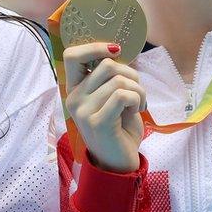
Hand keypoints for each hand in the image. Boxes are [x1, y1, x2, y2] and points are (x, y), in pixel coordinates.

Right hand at [63, 42, 145, 172]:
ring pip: (119, 80)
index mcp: (75, 89)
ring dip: (138, 90)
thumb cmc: (118, 127)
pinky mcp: (98, 122)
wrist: (119, 163)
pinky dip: (138, 99)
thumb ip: (109, 77)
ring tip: (138, 104)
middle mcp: (74, 98)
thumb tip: (116, 49)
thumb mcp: (110, 97)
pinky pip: (123, 95)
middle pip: (106, 65)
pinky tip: (137, 110)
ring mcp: (83, 111)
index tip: (116, 51)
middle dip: (131, 74)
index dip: (95, 47)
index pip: (72, 55)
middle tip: (136, 91)